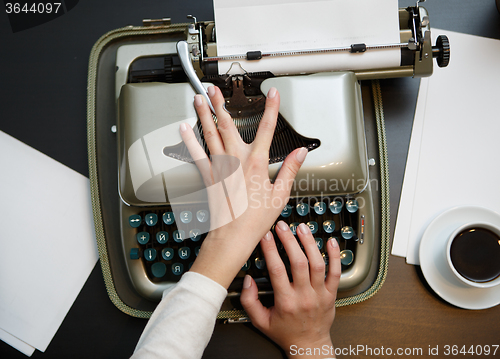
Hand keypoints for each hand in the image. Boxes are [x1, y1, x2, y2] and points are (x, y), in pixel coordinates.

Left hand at [180, 86, 307, 288]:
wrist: (232, 237)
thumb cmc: (255, 220)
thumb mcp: (280, 195)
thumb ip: (290, 170)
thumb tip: (300, 154)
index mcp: (256, 163)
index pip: (267, 129)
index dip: (272, 108)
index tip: (273, 94)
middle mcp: (235, 160)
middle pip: (228, 125)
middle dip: (221, 104)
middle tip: (214, 88)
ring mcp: (219, 167)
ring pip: (209, 134)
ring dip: (204, 114)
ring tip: (199, 99)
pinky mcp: (207, 176)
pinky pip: (196, 154)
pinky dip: (189, 140)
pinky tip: (184, 129)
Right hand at [240, 221, 340, 358]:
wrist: (309, 346)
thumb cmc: (284, 332)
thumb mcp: (260, 321)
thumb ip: (249, 301)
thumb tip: (247, 280)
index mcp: (285, 301)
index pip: (277, 270)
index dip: (270, 250)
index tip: (265, 235)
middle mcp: (304, 296)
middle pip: (298, 262)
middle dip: (289, 240)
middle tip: (282, 226)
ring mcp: (320, 294)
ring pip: (317, 263)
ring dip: (309, 243)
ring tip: (302, 228)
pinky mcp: (331, 294)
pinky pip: (336, 272)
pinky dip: (335, 256)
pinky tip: (331, 241)